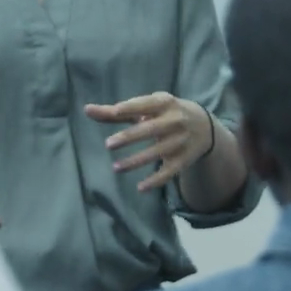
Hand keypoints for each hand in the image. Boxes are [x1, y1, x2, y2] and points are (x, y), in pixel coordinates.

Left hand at [85, 92, 214, 192]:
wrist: (204, 125)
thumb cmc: (164, 113)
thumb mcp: (146, 108)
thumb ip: (116, 112)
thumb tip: (86, 110)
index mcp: (164, 103)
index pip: (146, 104)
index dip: (131, 107)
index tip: (114, 112)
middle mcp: (175, 120)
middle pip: (151, 129)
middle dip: (131, 136)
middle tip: (108, 144)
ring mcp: (180, 141)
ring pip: (158, 152)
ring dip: (137, 161)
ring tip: (115, 167)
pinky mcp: (183, 159)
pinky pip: (169, 172)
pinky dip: (156, 180)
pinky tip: (140, 187)